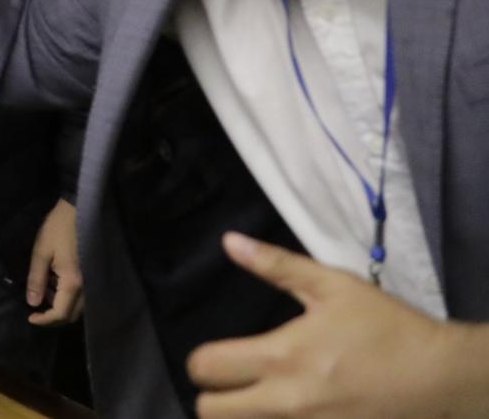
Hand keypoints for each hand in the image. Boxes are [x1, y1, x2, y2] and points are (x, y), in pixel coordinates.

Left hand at [25, 198, 83, 324]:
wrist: (78, 212)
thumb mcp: (41, 252)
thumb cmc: (57, 229)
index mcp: (73, 282)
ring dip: (59, 306)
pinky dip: (65, 297)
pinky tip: (53, 284)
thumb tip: (32, 303)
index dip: (45, 320)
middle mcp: (86, 287)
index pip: (61, 313)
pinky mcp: (90, 276)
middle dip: (52, 317)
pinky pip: (79, 297)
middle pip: (71, 315)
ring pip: (76, 307)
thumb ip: (37, 279)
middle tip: (35, 309)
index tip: (30, 317)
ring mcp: (90, 282)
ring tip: (42, 291)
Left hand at [188, 232, 488, 416]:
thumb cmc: (387, 327)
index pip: (205, 367)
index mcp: (281, 357)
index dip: (201, 361)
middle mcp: (286, 402)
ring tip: (253, 400)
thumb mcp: (333, 286)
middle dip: (211, 397)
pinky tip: (282, 413)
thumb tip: (229, 242)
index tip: (217, 357)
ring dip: (240, 416)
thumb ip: (276, 265)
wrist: (442, 377)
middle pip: (211, 412)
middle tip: (231, 385)